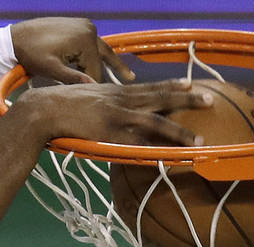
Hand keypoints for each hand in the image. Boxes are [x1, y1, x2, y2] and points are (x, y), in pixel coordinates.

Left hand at [11, 17, 134, 83]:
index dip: (96, 86)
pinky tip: (101, 64)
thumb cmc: (31, 54)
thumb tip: (93, 88)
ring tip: (126, 75)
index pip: (95, 69)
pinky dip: (95, 55)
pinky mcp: (78, 24)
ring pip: (99, 49)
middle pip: (103, 57)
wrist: (16, 37)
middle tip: (131, 81)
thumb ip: (72, 78)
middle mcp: (88, 29)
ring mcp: (84, 25)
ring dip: (108, 62)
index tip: (100, 101)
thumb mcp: (52, 69)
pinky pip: (91, 44)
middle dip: (114, 71)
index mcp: (84, 40)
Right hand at [14, 79, 212, 145]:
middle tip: (210, 99)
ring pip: (156, 122)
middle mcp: (120, 100)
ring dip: (179, 131)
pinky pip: (138, 143)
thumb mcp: (82, 95)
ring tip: (199, 139)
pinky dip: (155, 150)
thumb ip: (97, 99)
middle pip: (161, 97)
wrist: (42, 110)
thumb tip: (100, 104)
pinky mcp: (109, 133)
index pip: (150, 86)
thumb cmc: (56, 104)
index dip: (172, 84)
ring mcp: (116, 116)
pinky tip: (169, 156)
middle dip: (187, 98)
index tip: (191, 83)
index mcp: (114, 91)